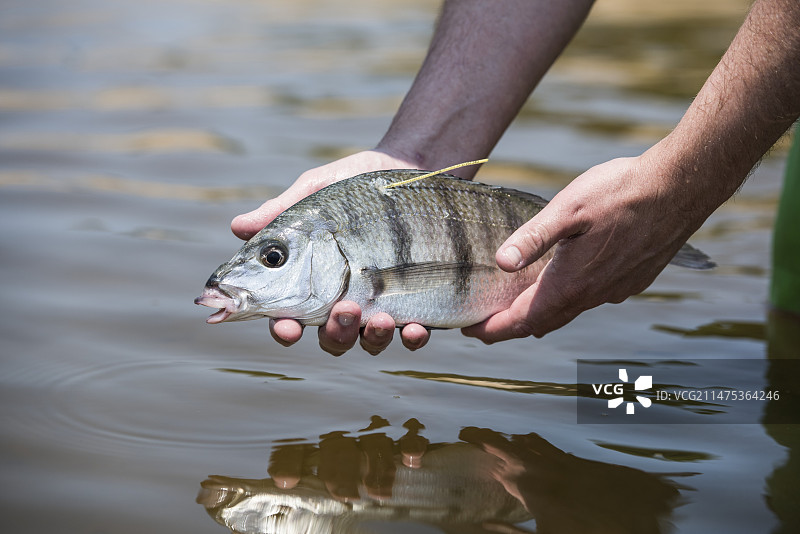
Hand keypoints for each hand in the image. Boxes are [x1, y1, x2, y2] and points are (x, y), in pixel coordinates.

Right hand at [232, 150, 430, 354]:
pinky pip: (412, 336)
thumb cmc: (355, 186)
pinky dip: (412, 339)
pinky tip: (414, 328)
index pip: (288, 316)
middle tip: (344, 309)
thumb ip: (281, 212)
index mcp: (310, 283)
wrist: (409, 170)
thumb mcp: (317, 193)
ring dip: (371, 338)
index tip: (287, 328)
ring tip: (380, 317)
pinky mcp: (415, 304)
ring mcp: (379, 307)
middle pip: (331, 338)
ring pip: (368, 342)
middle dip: (335, 333)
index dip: (284, 328)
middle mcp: (343, 301)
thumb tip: (237, 227)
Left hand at [463, 151, 710, 340]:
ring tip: (516, 304)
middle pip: (543, 323)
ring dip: (540, 313)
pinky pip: (592, 299)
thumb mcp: (568, 209)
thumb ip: (533, 239)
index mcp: (571, 283)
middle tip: (485, 322)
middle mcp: (593, 295)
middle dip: (511, 326)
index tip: (469, 330)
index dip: (492, 329)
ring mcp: (615, 290)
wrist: (682, 188)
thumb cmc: (623, 193)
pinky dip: (568, 299)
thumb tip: (501, 263)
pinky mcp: (633, 280)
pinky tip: (564, 280)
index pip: (522, 321)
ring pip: (569, 312)